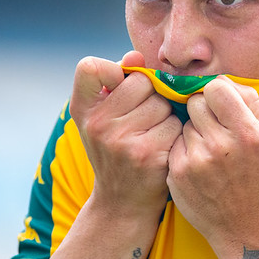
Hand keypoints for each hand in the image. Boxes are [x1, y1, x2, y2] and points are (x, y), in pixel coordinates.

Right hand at [70, 51, 182, 217]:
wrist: (122, 203)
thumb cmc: (117, 151)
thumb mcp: (104, 119)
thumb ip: (118, 83)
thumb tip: (136, 56)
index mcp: (83, 110)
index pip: (90, 67)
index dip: (112, 70)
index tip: (121, 85)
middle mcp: (97, 125)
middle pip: (142, 82)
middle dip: (151, 96)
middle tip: (144, 119)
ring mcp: (122, 141)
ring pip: (163, 103)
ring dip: (166, 116)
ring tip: (153, 135)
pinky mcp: (148, 155)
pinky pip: (175, 125)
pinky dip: (175, 134)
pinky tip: (163, 149)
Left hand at [167, 76, 258, 258]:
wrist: (245, 229)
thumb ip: (252, 104)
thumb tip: (225, 81)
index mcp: (247, 134)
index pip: (216, 87)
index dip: (217, 93)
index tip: (220, 105)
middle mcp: (220, 146)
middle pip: (195, 102)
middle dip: (203, 111)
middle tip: (215, 129)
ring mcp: (195, 161)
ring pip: (184, 124)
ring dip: (194, 132)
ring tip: (210, 154)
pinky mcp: (177, 174)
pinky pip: (175, 145)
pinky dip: (184, 151)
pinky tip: (199, 167)